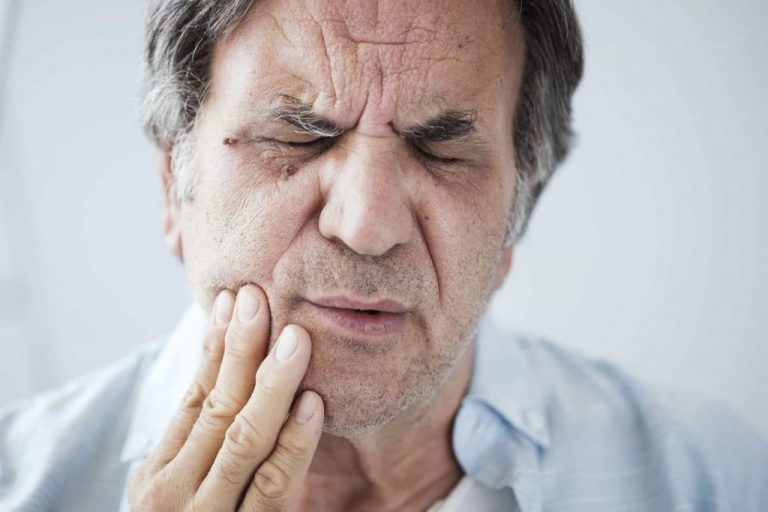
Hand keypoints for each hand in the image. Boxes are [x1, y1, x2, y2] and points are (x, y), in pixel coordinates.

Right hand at [127, 284, 323, 510]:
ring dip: (272, 386)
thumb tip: (220, 358)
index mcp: (159, 472)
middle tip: (261, 301)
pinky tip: (313, 404)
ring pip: (246, 442)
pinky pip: (276, 487)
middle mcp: (176, 495)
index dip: (217, 347)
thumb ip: (196, 432)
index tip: (236, 300)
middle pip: (217, 410)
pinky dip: (295, 444)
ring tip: (295, 339)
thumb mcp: (175, 482)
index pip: (193, 396)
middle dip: (242, 353)